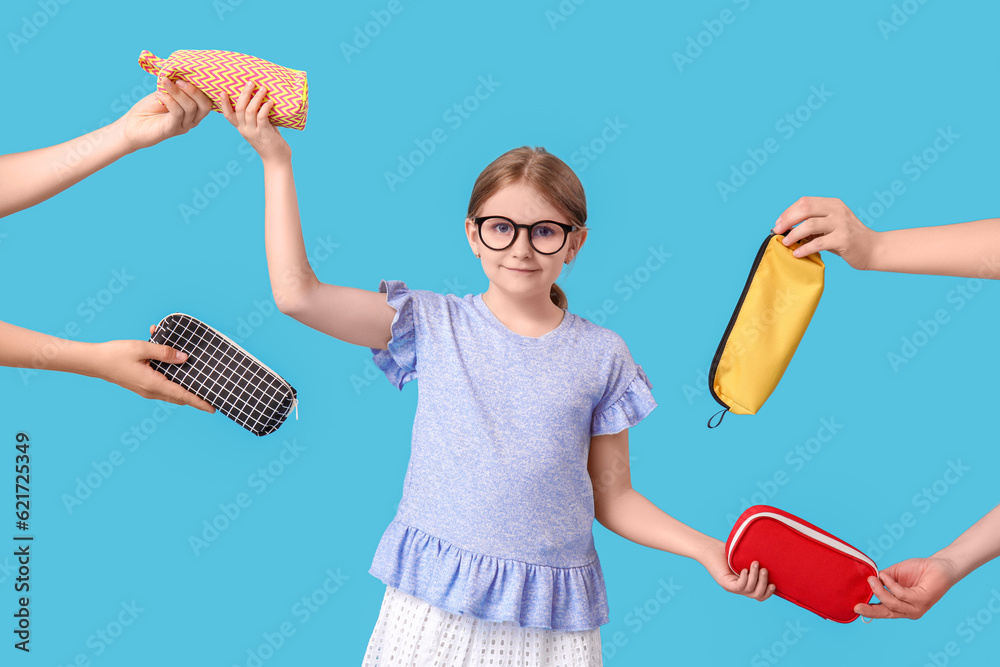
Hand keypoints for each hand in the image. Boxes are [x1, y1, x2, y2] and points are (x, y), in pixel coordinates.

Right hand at [89, 336, 215, 412]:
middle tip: (212, 391)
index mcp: (153, 384)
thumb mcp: (142, 349)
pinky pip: (163, 382)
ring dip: (183, 383)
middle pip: (180, 396)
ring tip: (196, 373)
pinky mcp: (143, 384)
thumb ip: (165, 353)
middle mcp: (151, 390)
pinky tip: (172, 358)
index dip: (199, 401)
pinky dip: (171, 375)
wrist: (93, 361)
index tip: (213, 407)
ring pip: (172, 390)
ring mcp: (147, 389)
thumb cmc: (115, 354)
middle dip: (196, 395)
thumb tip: (185, 358)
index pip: (182, 395)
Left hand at [119, 78, 213, 151]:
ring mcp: (184, 126)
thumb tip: (182, 72)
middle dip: (194, 90)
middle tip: (179, 81)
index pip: (207, 100)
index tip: (188, 74)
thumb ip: (175, 87)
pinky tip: (159, 94)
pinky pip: (177, 112)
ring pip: (191, 107)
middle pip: (205, 105)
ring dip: (178, 92)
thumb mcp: (165, 93)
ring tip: (165, 82)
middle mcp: (192, 120)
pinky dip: (169, 100)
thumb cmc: (148, 109)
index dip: (202, 87)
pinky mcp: (172, 129)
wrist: (132, 126)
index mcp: (194, 111)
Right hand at [219, 80, 290, 163]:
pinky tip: (270, 102)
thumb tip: (262, 98)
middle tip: (250, 82)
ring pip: (250, 111)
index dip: (224, 103)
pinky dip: (265, 107)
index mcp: (241, 128)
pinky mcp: (264, 133)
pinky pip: (262, 116)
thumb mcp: (260, 127)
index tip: (222, 91)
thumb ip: (258, 116)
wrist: (277, 160)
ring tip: (263, 89)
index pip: (228, 115)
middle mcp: (244, 129)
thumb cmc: (270, 141)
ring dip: (256, 98)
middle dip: (244, 93)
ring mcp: (253, 132)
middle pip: (239, 108)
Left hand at [699, 539, 774, 600]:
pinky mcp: (725, 583)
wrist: (710, 549)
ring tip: (755, 563)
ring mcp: (732, 587)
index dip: (768, 593)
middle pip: (757, 595)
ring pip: (749, 590)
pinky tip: (744, 569)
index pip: (759, 596)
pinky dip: (745, 578)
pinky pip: (739, 586)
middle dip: (764, 583)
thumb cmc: (728, 551)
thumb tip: (773, 558)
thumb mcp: (746, 558)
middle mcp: (739, 588)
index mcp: (745, 584)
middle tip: (764, 569)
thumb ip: (756, 562)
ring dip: (755, 577)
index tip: (773, 584)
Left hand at [773, 196, 878, 268]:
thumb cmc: (846, 239)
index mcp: (833, 204)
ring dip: (793, 234)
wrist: (873, 249)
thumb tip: (785, 229)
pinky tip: (797, 254)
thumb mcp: (829, 227)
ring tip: (785, 243)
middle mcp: (837, 210)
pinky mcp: (844, 239)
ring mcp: (842, 224)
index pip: (805, 202)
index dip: (788, 212)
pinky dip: (805, 248)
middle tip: (777, 232)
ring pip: (810, 225)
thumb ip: (812, 225)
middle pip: (805, 209)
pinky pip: (819, 243)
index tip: (778, 223)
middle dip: (787, 220)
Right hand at [854, 557, 959, 619]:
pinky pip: (902, 594)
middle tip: (857, 606)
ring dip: (879, 591)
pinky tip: (885, 576)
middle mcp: (909, 611)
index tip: (855, 607)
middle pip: (886, 613)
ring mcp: (917, 607)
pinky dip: (891, 585)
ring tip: (871, 580)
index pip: (883, 611)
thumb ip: (882, 579)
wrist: (939, 565)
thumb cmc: (918, 570)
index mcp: (902, 607)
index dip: (870, 610)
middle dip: (870, 610)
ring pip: (893, 604)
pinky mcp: (922, 600)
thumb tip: (868, 580)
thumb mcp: (894, 575)